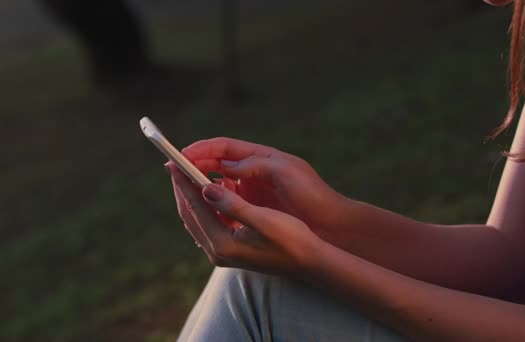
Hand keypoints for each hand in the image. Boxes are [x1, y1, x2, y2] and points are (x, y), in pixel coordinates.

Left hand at [167, 163, 321, 276]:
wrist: (310, 263)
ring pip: (198, 220)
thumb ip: (232, 204)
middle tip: (176, 165)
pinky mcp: (231, 252)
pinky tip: (213, 193)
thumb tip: (205, 188)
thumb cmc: (291, 239)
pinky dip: (207, 206)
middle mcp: (218, 252)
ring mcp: (224, 255)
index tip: (175, 161)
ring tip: (190, 175)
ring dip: (194, 197)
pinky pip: (209, 224)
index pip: (195, 207)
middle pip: (190, 215)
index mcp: (223, 243)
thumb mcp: (263, 219)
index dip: (184, 181)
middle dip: (183, 188)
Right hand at [182, 137, 347, 238]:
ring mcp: (250, 191)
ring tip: (181, 191)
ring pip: (215, 186)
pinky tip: (201, 210)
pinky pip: (224, 205)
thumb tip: (222, 167)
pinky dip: (211, 205)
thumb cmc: (311, 193)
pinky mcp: (251, 210)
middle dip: (193, 166)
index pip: (223, 147)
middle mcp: (251, 172)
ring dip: (198, 187)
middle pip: (214, 164)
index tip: (182, 155)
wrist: (329, 223)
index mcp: (260, 157)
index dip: (201, 149)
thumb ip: (253, 166)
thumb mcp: (284, 172)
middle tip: (173, 172)